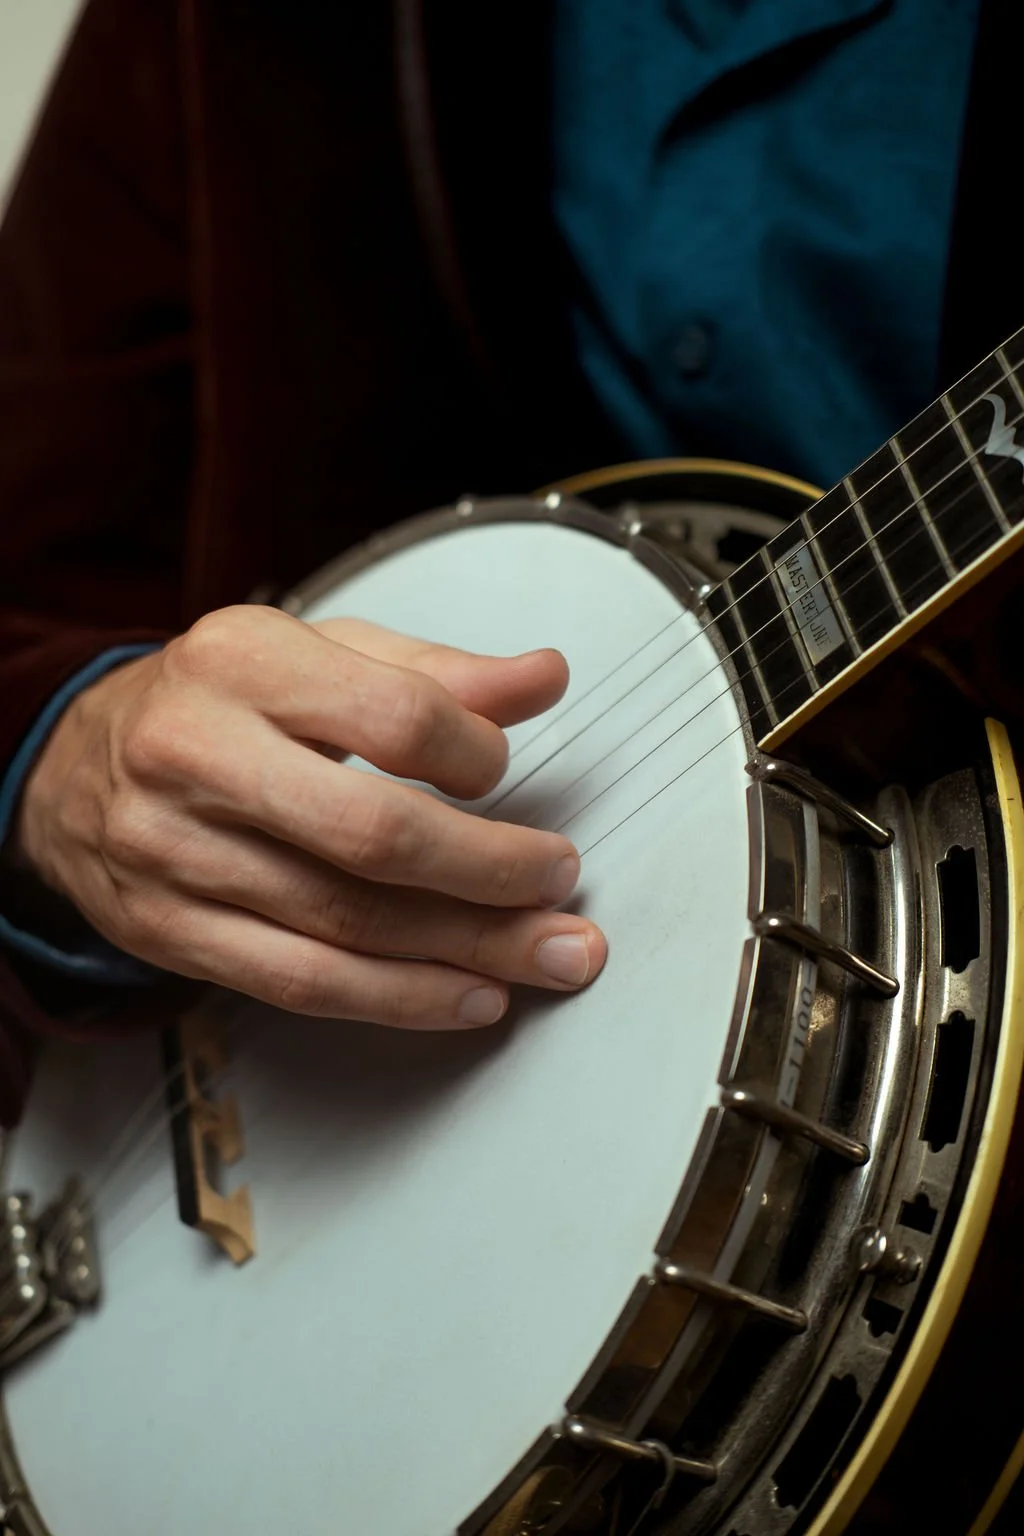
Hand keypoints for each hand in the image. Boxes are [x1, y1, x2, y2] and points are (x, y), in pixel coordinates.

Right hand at [14, 607, 605, 1026]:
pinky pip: (301, 983)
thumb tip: (545, 678)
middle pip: (373, 835)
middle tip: (562, 885)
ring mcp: (175, 854)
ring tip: (550, 955)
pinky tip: (467, 996)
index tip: (504, 773)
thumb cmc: (216, 704)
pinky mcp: (170, 932)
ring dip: (467, 950)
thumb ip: (435, 671)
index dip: (475, 754)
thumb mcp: (317, 654)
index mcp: (241, 662)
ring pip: (346, 924)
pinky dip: (398, 1000)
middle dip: (490, 873)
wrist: (75, 767)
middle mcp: (196, 755)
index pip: (394, 716)